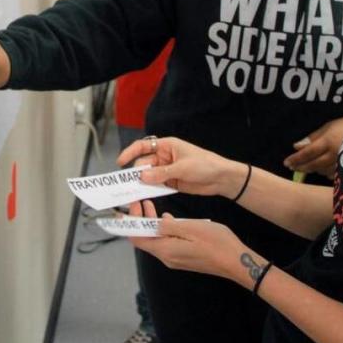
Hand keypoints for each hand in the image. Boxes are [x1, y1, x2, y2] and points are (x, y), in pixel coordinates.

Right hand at [117, 136, 241, 197]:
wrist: (221, 178)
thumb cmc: (205, 165)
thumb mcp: (182, 168)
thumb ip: (162, 173)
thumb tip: (142, 176)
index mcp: (167, 146)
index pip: (143, 146)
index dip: (130, 152)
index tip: (120, 162)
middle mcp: (164, 157)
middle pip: (144, 163)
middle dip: (137, 173)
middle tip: (130, 184)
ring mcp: (167, 170)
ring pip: (149, 176)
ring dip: (143, 183)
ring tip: (135, 191)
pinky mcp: (171, 182)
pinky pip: (156, 185)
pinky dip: (151, 190)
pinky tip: (147, 196)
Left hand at [128, 200, 250, 281]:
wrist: (236, 262)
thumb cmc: (216, 243)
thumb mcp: (191, 227)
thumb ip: (169, 226)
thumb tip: (155, 223)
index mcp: (166, 250)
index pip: (137, 238)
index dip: (131, 222)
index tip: (133, 206)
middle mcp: (167, 258)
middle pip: (145, 239)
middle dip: (141, 220)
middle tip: (143, 202)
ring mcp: (175, 259)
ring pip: (156, 240)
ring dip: (152, 224)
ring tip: (153, 206)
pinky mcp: (183, 258)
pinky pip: (166, 243)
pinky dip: (163, 230)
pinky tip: (169, 219)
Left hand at [283, 116, 342, 178]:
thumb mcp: (329, 126)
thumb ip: (313, 137)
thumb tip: (297, 146)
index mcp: (328, 142)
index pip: (307, 153)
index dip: (296, 159)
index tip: (286, 162)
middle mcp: (334, 155)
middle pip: (313, 164)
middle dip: (301, 166)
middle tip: (291, 167)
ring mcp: (342, 163)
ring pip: (322, 171)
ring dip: (312, 170)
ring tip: (303, 168)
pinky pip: (333, 174)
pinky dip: (324, 172)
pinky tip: (320, 171)